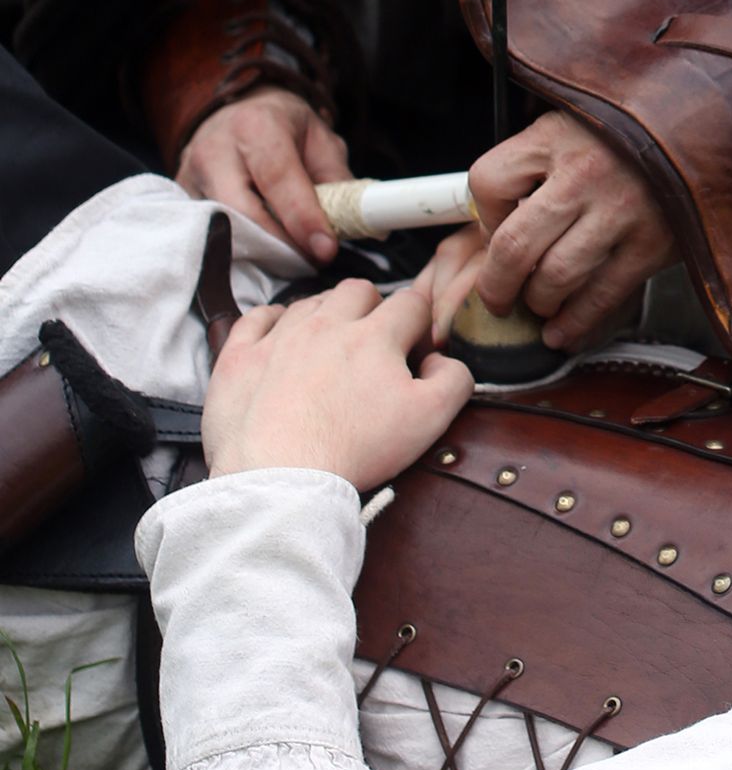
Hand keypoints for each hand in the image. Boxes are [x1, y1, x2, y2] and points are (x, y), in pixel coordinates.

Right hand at [176, 89, 349, 266]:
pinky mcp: (181, 198)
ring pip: (221, 229)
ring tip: (289, 261)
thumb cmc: (284, 127)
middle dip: (278, 244)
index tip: (325, 249)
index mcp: (256, 127)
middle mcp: (215, 150)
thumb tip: (363, 226)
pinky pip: (207, 235)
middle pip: (242, 211)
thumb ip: (338, 180)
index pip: (278, 178)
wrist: (236, 111)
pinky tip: (260, 258)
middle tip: (309, 262)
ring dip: (258, 252)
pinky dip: (236, 251)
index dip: (302, 218)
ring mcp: (191, 176)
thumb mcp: (320, 140)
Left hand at [203, 278, 472, 489]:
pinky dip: (271, 322)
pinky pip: (256, 318)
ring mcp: (279, 337)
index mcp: (375, 336)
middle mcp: (326, 324)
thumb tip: (442, 359)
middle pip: (358, 290)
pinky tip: (280, 340)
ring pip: (310, 301)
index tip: (414, 351)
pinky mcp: (240, 357)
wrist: (281, 479)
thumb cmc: (357, 450)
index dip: (419, 323)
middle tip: (372, 345)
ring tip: (328, 348)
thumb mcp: (431, 419)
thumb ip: (454, 379)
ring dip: (325, 315)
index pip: (410, 302)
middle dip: (372, 308)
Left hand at [467, 111, 673, 350]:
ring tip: (538, 305)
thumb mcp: (578, 120)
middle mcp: (584, 174)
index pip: (489, 183)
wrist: (710, 126)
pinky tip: (563, 330)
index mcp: (556, 136)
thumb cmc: (635, 127)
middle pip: (515, 246)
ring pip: (556, 278)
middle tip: (497, 299)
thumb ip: (537, 159)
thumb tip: (498, 219)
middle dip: (497, 285)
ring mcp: (621, 211)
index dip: (482, 217)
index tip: (492, 231)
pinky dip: (576, 322)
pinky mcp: (653, 244)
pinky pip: (603, 295)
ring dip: (539, 302)